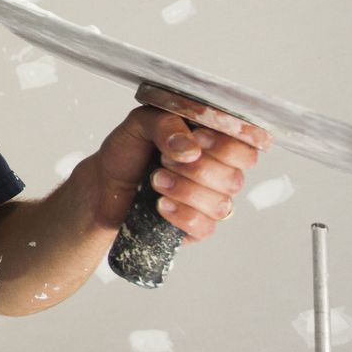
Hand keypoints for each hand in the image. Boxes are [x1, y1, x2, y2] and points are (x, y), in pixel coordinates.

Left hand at [87, 105, 263, 244]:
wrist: (104, 183)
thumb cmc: (128, 150)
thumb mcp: (140, 123)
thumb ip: (166, 123)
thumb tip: (191, 148)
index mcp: (214, 140)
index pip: (247, 145)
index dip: (227, 145)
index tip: (199, 139)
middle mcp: (220, 171)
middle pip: (235, 178)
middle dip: (198, 169)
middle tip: (165, 159)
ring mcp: (211, 201)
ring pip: (221, 204)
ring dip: (185, 191)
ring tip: (155, 180)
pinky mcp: (198, 227)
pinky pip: (205, 227)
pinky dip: (181, 215)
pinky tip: (161, 205)